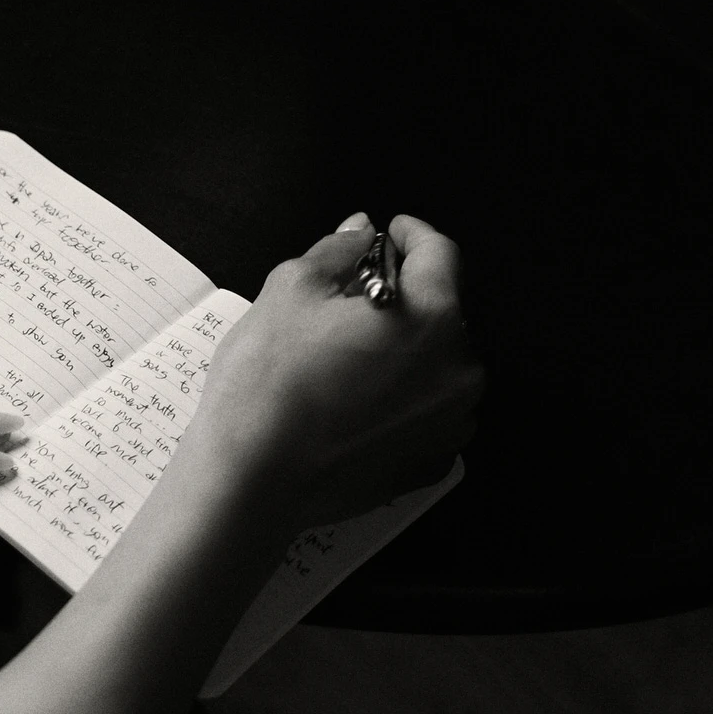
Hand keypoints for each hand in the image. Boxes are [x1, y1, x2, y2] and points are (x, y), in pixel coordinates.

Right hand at [189, 213, 483, 530]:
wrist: (252, 481)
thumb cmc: (267, 379)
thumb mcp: (289, 290)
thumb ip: (336, 252)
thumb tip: (361, 233)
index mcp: (432, 317)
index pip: (440, 253)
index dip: (410, 234)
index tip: (387, 234)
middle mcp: (460, 369)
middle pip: (441, 310)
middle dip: (402, 298)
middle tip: (348, 304)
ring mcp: (452, 422)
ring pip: (437, 363)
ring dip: (405, 350)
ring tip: (347, 358)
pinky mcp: (433, 461)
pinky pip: (428, 412)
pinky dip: (403, 398)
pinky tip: (355, 402)